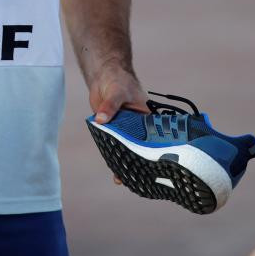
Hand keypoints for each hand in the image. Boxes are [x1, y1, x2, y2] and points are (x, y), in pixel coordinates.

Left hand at [88, 64, 148, 185]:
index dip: (153, 152)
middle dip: (137, 162)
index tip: (152, 167)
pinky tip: (111, 168)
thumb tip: (101, 119)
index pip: (153, 137)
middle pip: (138, 147)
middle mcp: (138, 127)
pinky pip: (112, 144)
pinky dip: (111, 154)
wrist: (103, 76)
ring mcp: (124, 130)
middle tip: (134, 178)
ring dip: (123, 161)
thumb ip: (110, 106)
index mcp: (147, 118)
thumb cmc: (118, 81)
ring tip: (121, 179)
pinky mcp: (111, 130)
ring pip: (125, 148)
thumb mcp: (116, 92)